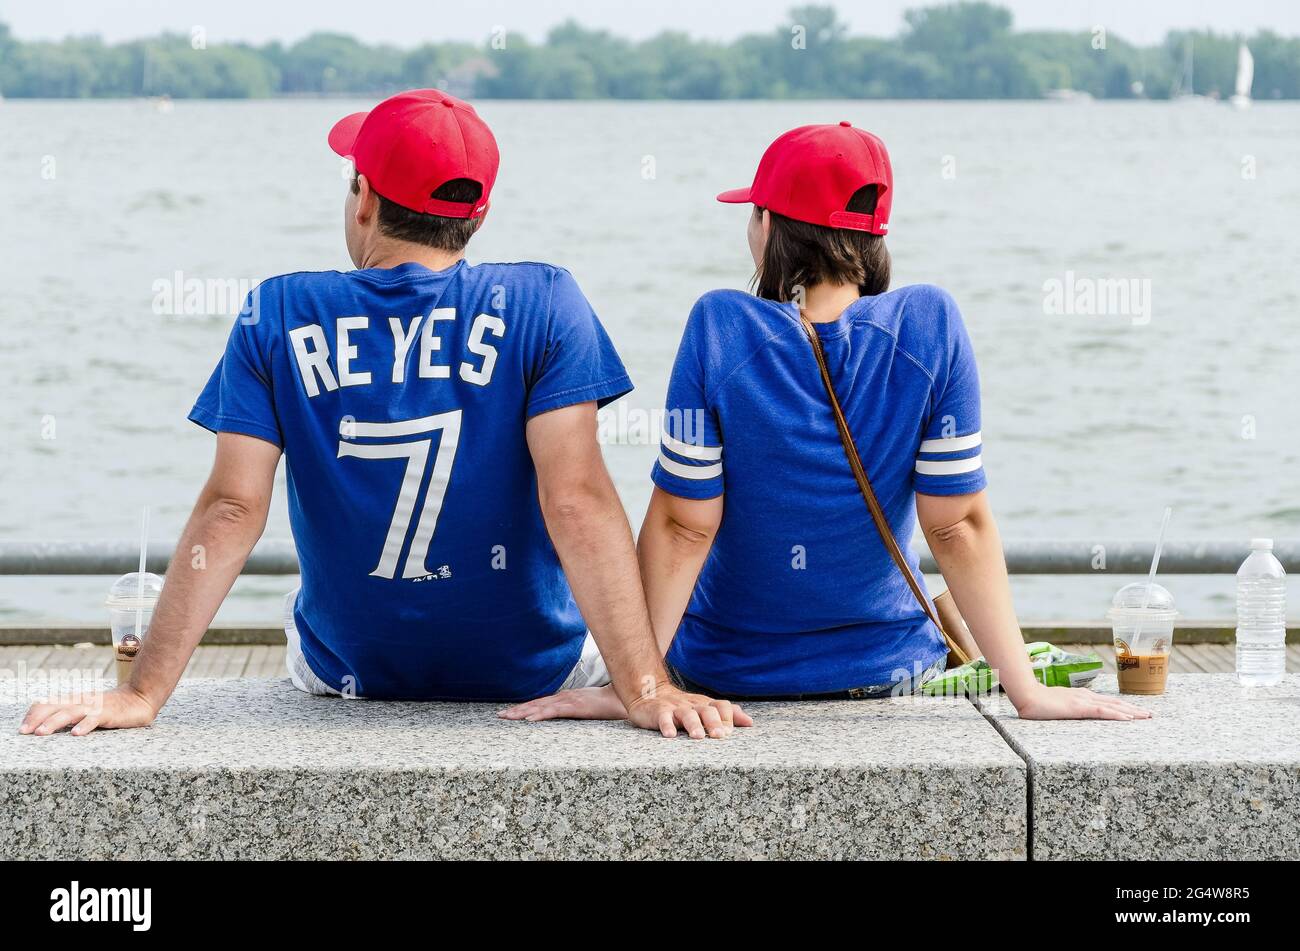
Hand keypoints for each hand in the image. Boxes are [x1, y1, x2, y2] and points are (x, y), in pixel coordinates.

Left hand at [18, 686, 157, 736]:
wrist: (139, 698)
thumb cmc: (111, 707)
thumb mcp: (87, 709)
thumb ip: (69, 714)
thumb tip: (45, 724)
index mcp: (74, 700)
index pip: (48, 703)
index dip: (33, 714)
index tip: (22, 729)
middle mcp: (81, 701)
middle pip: (55, 707)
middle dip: (37, 719)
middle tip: (24, 731)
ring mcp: (95, 707)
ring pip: (70, 713)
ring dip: (54, 722)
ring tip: (41, 732)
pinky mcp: (109, 713)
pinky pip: (95, 719)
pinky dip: (85, 725)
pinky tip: (76, 734)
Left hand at [500, 684, 628, 721]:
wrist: (626, 697)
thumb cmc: (608, 704)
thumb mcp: (589, 706)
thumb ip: (578, 709)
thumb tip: (571, 713)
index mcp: (567, 698)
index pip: (541, 703)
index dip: (525, 707)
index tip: (509, 712)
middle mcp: (565, 697)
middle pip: (536, 703)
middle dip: (517, 710)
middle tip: (500, 716)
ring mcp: (570, 701)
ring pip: (541, 706)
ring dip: (523, 712)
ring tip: (508, 717)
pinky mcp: (577, 707)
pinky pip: (555, 712)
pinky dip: (541, 714)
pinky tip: (529, 720)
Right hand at [625, 681, 752, 738]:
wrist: (650, 694)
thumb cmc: (683, 707)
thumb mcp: (705, 708)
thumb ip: (727, 714)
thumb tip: (750, 722)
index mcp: (705, 704)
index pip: (721, 706)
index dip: (728, 717)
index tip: (730, 732)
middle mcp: (693, 705)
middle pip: (707, 710)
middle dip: (714, 723)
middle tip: (720, 736)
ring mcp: (675, 708)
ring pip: (687, 714)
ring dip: (693, 725)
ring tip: (698, 736)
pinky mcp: (659, 712)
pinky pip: (663, 718)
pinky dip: (666, 725)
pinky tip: (669, 735)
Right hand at [1011, 683, 1151, 720]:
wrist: (1026, 696)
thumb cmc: (1035, 702)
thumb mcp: (1054, 706)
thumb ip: (1064, 708)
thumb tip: (1066, 712)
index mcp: (1080, 696)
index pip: (1107, 701)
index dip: (1123, 706)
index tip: (1137, 711)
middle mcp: (1085, 696)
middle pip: (1115, 702)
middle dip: (1134, 708)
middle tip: (1150, 714)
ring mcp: (1083, 700)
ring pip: (1114, 706)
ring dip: (1132, 711)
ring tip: (1147, 716)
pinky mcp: (1079, 707)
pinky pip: (1103, 711)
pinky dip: (1118, 714)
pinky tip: (1129, 718)